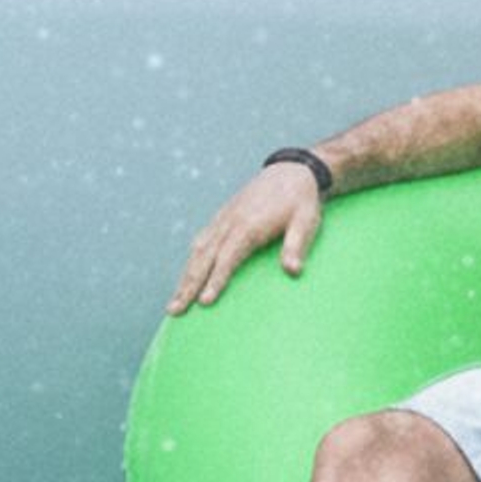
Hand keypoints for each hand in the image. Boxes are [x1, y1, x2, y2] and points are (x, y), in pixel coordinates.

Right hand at [165, 162, 324, 314]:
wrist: (291, 170)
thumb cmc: (301, 200)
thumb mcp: (306, 221)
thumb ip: (297, 245)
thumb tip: (293, 270)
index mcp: (249, 225)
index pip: (227, 257)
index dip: (215, 280)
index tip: (205, 301)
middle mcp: (230, 222)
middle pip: (204, 258)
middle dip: (188, 285)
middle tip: (175, 311)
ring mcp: (223, 219)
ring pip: (197, 251)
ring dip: (184, 278)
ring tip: (174, 303)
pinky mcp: (222, 217)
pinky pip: (201, 241)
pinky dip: (190, 262)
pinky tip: (185, 277)